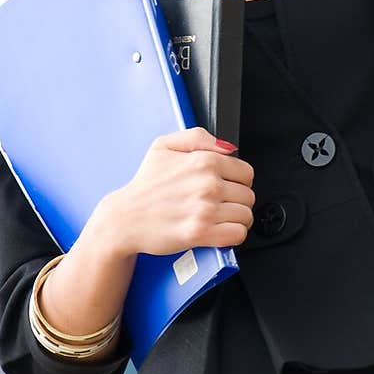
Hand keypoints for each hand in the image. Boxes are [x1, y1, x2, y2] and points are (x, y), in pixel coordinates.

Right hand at [110, 126, 255, 255]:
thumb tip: (228, 148)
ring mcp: (205, 209)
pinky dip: (232, 235)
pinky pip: (237, 234)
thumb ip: (198, 137)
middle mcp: (207, 184)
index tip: (226, 188)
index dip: (238, 182)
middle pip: (248, 196)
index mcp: (203, 161)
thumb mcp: (164, 146)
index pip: (246, 173)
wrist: (125, 218)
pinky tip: (218, 231)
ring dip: (235, 220)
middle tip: (219, 205)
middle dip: (236, 202)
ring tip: (218, 219)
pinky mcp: (200, 233)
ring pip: (245, 216)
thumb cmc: (144, 185)